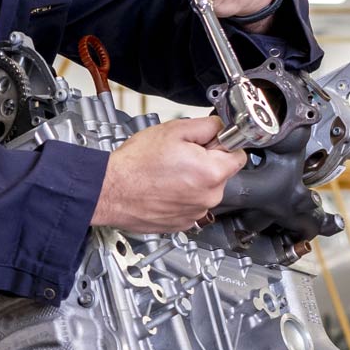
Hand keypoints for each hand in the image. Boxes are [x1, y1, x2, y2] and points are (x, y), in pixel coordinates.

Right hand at [91, 116, 245, 232]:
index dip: (223, 144)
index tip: (211, 142)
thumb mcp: (173, 130)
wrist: (110, 190)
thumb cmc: (135, 164)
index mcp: (211, 172)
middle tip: (179, 155)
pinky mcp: (183, 224)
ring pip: (205, 190)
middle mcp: (209, 197)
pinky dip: (181, 197)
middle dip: (205, 162)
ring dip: (192, 181)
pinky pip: (191, 205)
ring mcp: (196, 213)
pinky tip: (163, 187)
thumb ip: (206, 126)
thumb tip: (220, 127)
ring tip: (167, 173)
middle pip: (220, 173)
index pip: (238, 155)